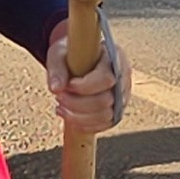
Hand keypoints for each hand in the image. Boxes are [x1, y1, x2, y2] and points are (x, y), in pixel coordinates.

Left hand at [46, 19, 127, 134]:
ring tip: (60, 108)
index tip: (68, 85)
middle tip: (58, 97)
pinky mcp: (116, 110)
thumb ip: (57, 68)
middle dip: (78, 103)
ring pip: (106, 117)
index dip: (85, 87)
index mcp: (114, 58)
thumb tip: (56, 88)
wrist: (80, 58)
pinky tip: (69, 117)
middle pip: (106, 100)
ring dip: (80, 117)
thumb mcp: (60, 53)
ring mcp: (122, 96)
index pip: (106, 79)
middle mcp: (123, 78)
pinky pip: (105, 125)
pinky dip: (85, 125)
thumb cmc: (71, 53)